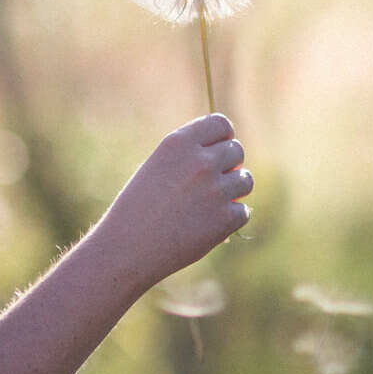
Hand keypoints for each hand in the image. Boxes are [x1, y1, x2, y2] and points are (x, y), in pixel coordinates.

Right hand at [91, 114, 252, 289]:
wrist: (126, 249)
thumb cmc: (138, 209)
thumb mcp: (158, 168)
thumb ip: (191, 156)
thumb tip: (234, 162)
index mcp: (179, 143)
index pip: (221, 124)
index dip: (223, 138)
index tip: (218, 151)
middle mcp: (200, 161)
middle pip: (237, 151)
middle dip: (228, 166)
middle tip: (209, 185)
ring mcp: (215, 190)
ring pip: (246, 180)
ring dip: (234, 191)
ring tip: (210, 205)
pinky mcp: (225, 218)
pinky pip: (242, 211)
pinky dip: (230, 219)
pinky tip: (208, 225)